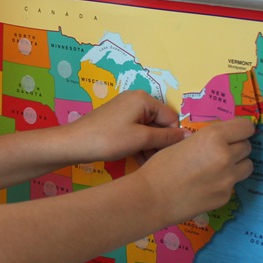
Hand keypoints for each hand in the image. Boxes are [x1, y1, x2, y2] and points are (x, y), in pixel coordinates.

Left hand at [58, 90, 186, 164]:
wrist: (74, 144)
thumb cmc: (108, 140)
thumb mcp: (141, 139)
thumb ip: (167, 137)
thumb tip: (188, 136)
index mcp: (144, 99)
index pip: (171, 117)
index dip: (171, 137)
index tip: (168, 154)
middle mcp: (136, 100)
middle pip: (159, 122)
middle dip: (160, 142)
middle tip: (157, 161)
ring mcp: (125, 109)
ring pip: (147, 129)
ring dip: (149, 146)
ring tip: (146, 163)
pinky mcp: (117, 120)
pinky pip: (136, 130)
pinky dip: (138, 144)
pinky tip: (137, 159)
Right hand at [134, 117, 255, 226]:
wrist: (151, 197)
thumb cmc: (160, 166)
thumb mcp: (182, 142)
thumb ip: (207, 139)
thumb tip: (222, 138)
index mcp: (213, 137)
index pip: (246, 127)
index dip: (241, 129)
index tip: (235, 133)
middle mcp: (226, 156)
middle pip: (247, 146)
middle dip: (237, 147)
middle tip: (220, 151)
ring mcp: (228, 179)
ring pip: (246, 166)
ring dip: (236, 164)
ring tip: (217, 168)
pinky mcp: (225, 197)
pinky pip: (233, 185)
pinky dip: (223, 183)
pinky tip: (205, 186)